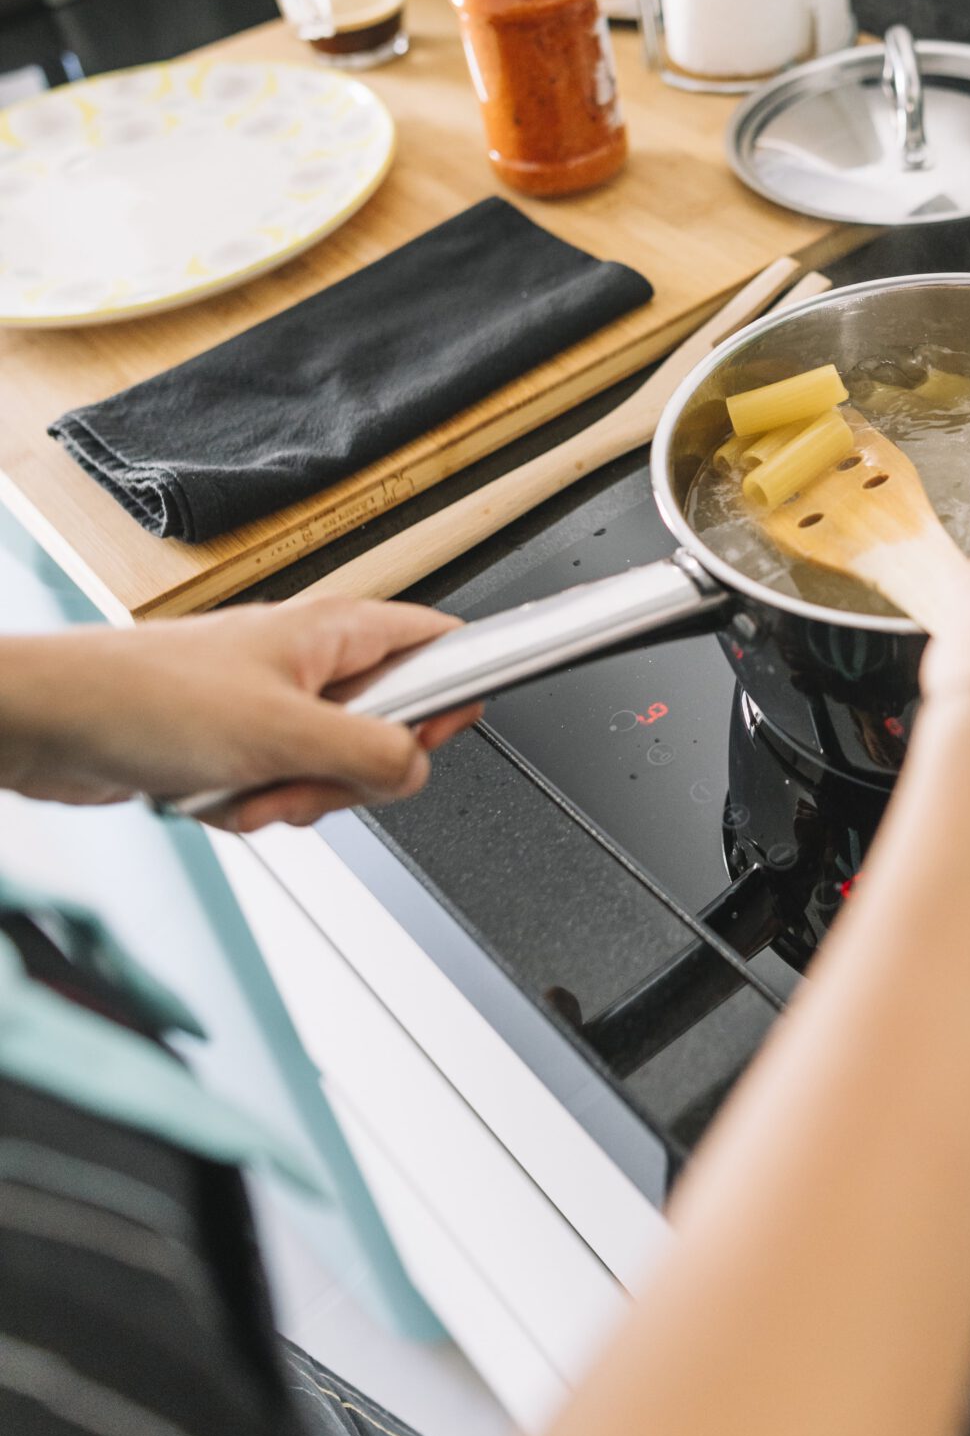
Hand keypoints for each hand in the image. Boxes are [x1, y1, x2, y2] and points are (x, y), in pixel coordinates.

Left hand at [0, 599, 480, 830]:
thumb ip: (373, 753)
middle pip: (386, 731)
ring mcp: (271, 703)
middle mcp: (307, 663)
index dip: (451, 692)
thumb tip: (420, 767)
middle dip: (346, 777)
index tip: (443, 735)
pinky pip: (277, 788)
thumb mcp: (286, 735)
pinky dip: (251, 804)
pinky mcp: (235, 741)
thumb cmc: (148, 699)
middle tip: (305, 775)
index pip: (436, 644)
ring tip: (244, 784)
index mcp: (335, 631)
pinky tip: (212, 794)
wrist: (52, 722)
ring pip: (329, 770)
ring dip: (290, 797)